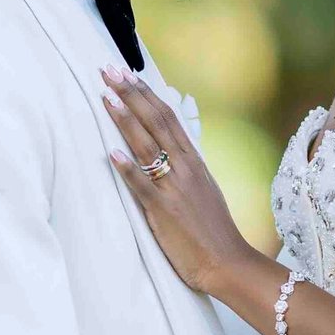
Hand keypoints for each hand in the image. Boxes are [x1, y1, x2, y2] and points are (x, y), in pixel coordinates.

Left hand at [102, 66, 255, 294]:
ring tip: (106, 97)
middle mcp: (185, 168)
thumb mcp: (203, 190)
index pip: (168, 117)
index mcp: (194, 161)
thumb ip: (184, 169)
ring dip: (125, 120)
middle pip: (156, 122)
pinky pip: (143, 187)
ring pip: (148, 146)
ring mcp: (175, 188)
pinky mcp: (165, 212)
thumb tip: (167, 150)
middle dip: (131, 94)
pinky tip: (111, 153)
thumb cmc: (213, 231)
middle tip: (109, 71)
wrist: (228, 263)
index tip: (127, 74)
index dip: (145, 93)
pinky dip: (128, 168)